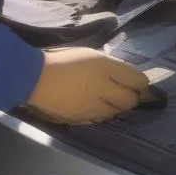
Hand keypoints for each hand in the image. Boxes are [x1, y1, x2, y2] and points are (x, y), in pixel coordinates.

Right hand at [26, 46, 148, 124]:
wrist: (34, 79)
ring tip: (107, 98)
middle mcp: (104, 89)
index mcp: (106, 68)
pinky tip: (94, 105)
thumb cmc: (63, 61)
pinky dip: (102, 113)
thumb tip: (127, 76)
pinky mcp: (83, 119)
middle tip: (125, 92)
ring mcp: (93, 107)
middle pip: (131, 100)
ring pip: (117, 112)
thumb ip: (111, 66)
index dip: (141, 82)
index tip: (138, 82)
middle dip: (132, 97)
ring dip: (117, 106)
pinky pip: (100, 118)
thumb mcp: (91, 56)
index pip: (138, 80)